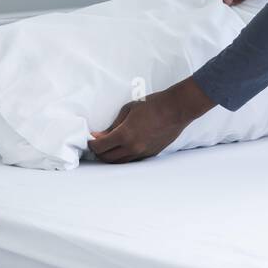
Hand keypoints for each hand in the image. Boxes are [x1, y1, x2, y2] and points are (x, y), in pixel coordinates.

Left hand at [87, 78, 214, 163]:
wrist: (176, 109)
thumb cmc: (152, 105)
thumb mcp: (128, 110)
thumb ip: (113, 126)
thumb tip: (100, 136)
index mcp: (124, 135)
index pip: (100, 146)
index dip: (92, 143)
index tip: (91, 138)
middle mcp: (132, 148)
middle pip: (107, 158)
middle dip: (99, 152)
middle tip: (97, 143)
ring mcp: (142, 153)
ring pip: (119, 162)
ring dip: (110, 156)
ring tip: (107, 147)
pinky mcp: (150, 154)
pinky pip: (131, 160)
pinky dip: (123, 156)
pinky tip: (121, 149)